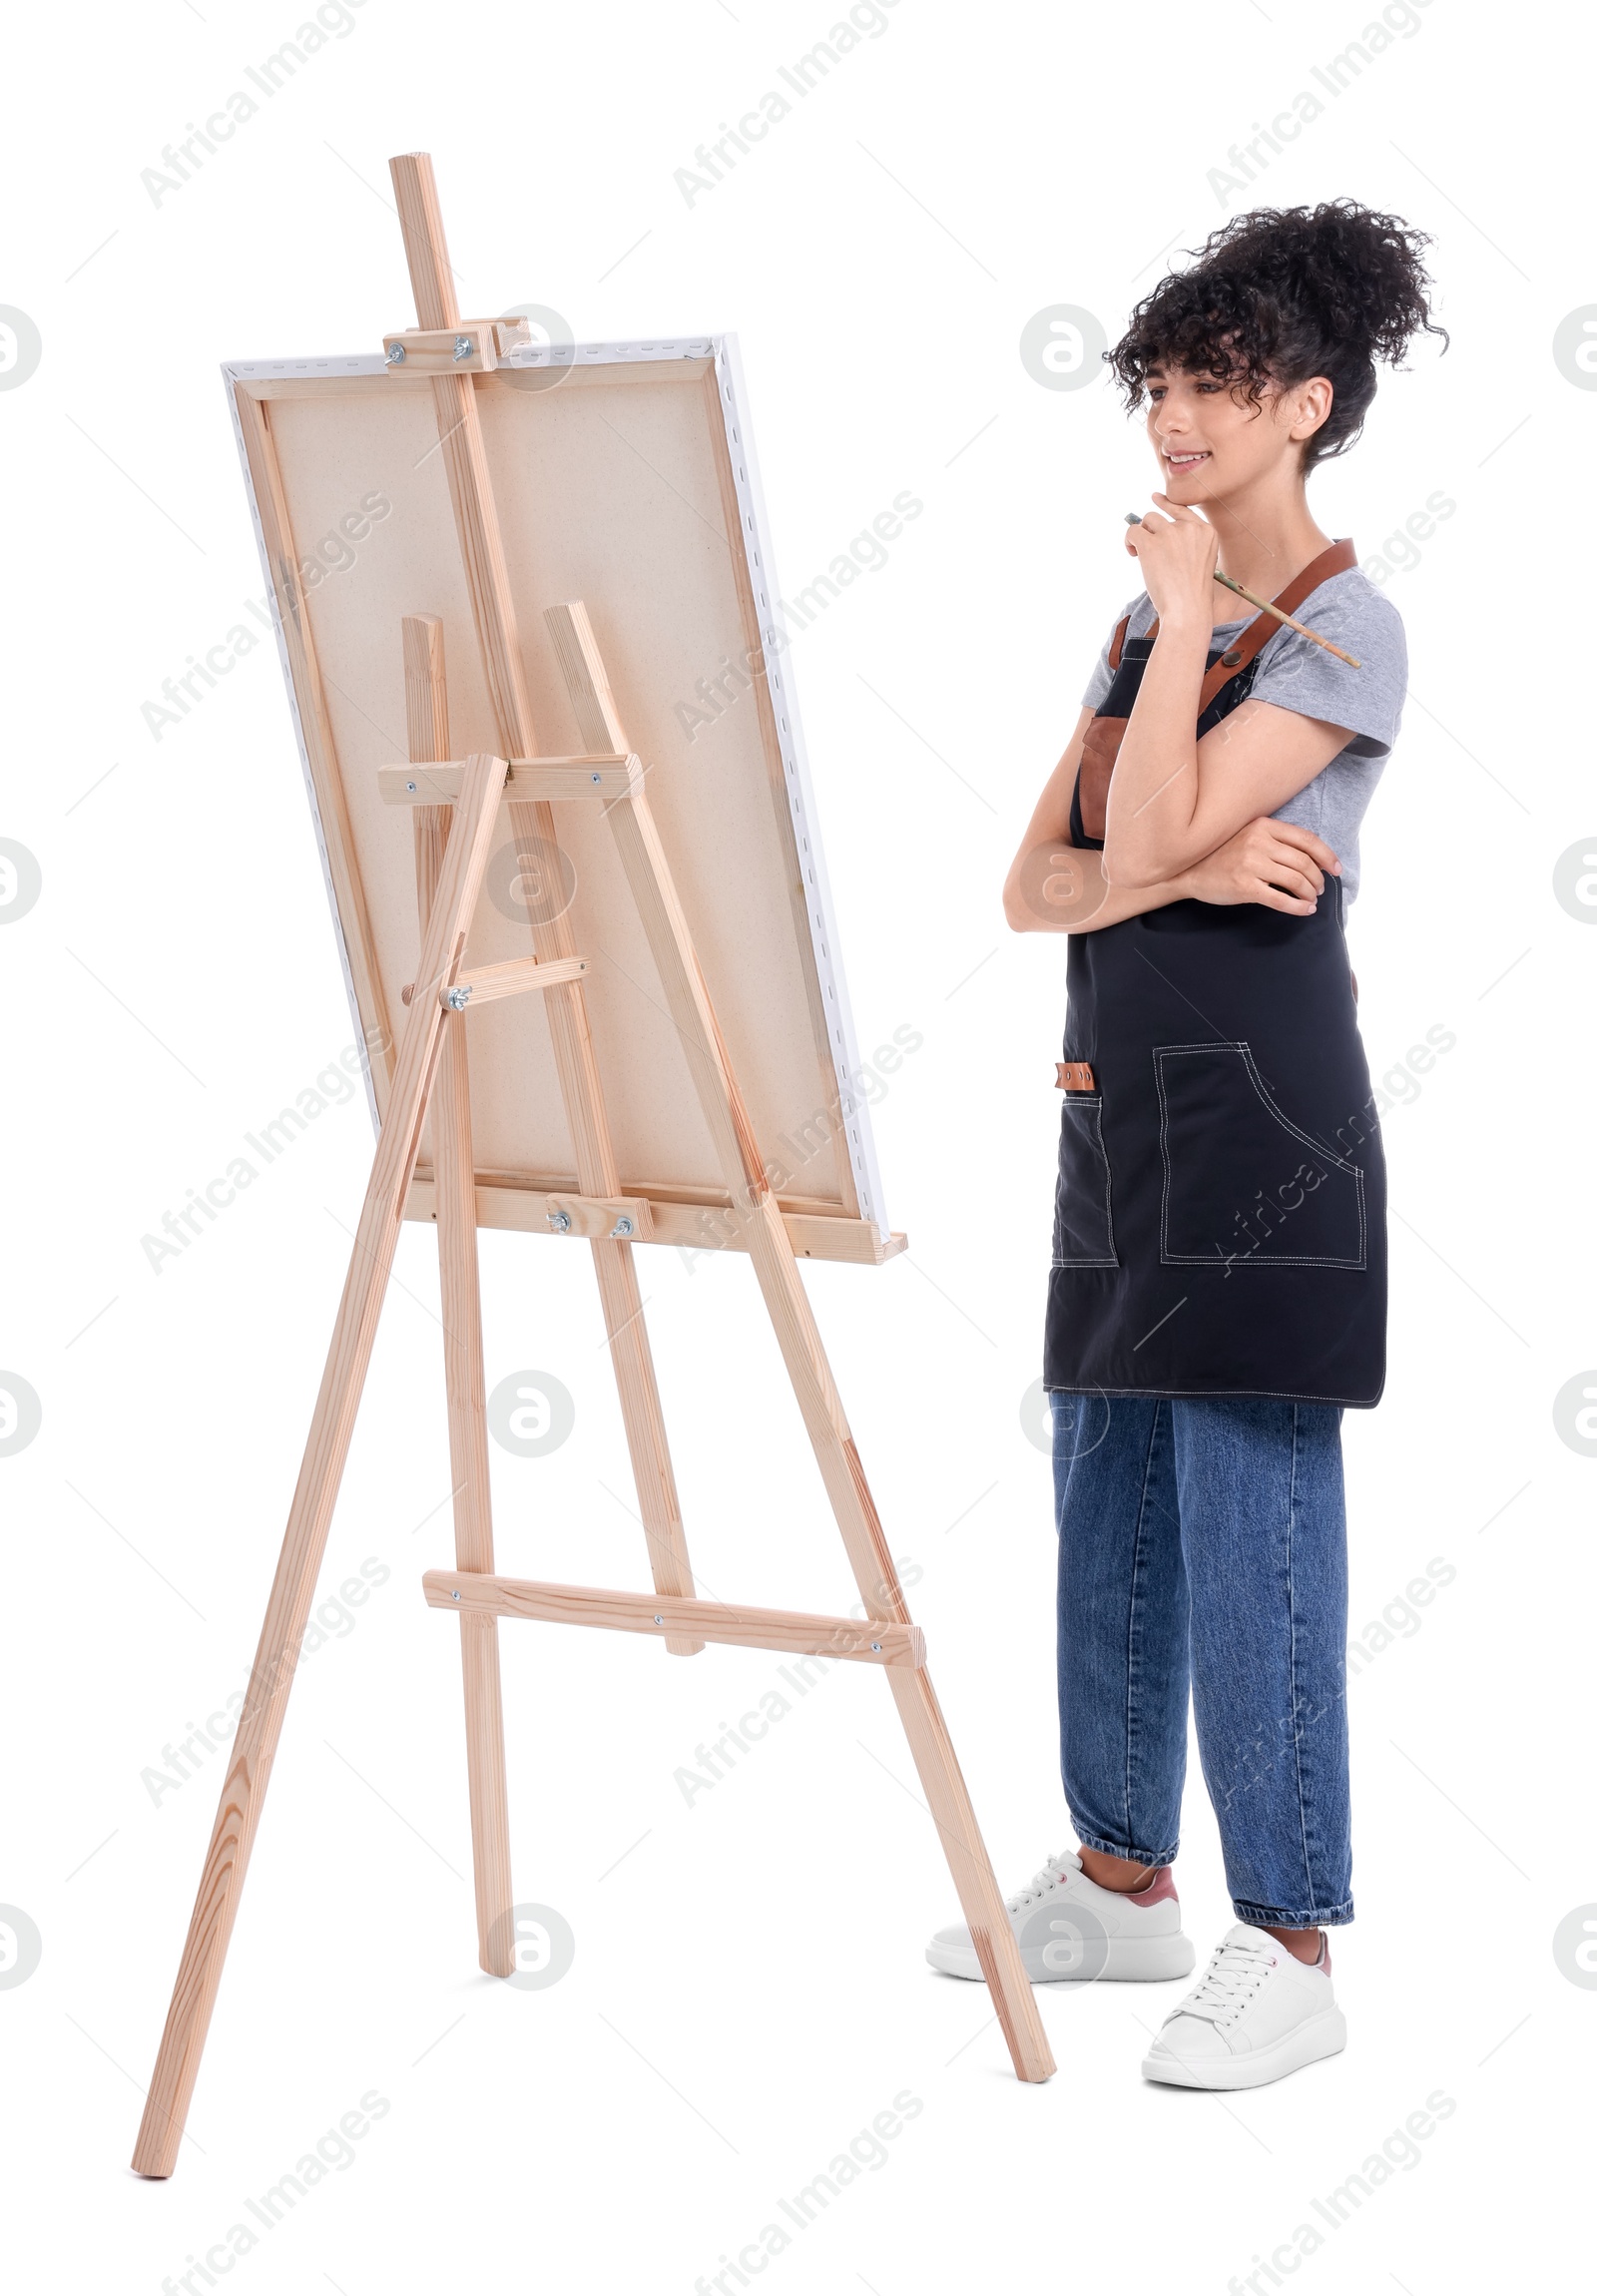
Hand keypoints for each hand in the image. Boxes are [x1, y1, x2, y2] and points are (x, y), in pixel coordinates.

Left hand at [1125, 494, 1218, 627]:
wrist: (1188, 610)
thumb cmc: (1192, 595)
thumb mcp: (1200, 563)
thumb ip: (1186, 544)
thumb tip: (1153, 529)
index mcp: (1207, 532)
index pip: (1183, 510)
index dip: (1167, 504)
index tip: (1155, 498)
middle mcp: (1190, 528)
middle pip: (1162, 516)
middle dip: (1152, 531)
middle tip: (1147, 551)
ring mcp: (1171, 533)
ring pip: (1148, 520)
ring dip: (1141, 535)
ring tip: (1139, 555)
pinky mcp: (1151, 543)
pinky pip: (1133, 530)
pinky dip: (1128, 540)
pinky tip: (1132, 554)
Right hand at [1179, 817, 1340, 914]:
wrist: (1188, 871)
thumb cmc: (1222, 855)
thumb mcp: (1248, 836)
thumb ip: (1275, 840)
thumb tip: (1311, 857)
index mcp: (1263, 826)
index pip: (1306, 839)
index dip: (1326, 855)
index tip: (1336, 869)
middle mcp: (1258, 842)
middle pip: (1303, 861)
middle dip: (1318, 878)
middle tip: (1319, 889)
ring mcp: (1251, 864)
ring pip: (1296, 880)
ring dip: (1310, 893)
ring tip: (1311, 900)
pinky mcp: (1244, 887)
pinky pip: (1280, 899)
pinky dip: (1297, 907)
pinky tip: (1304, 910)